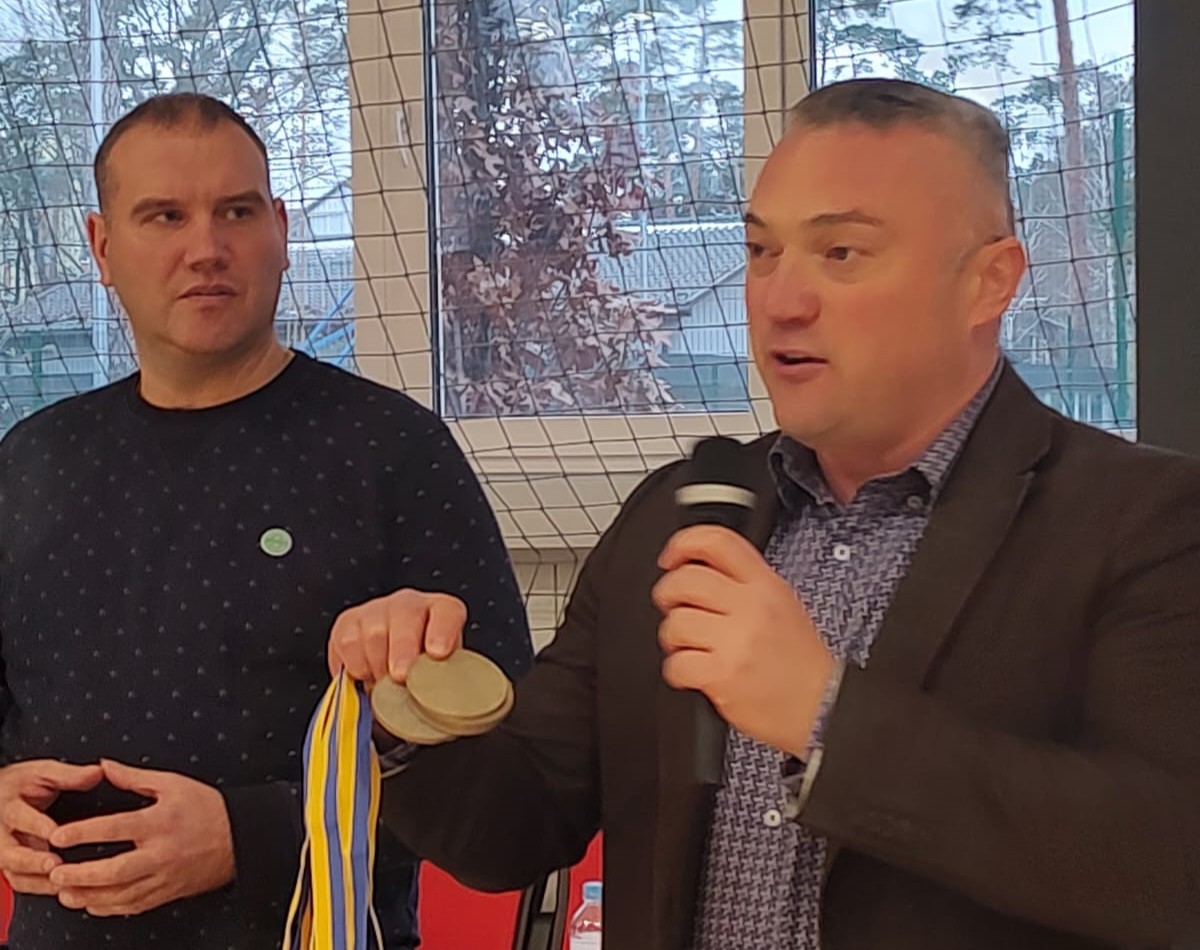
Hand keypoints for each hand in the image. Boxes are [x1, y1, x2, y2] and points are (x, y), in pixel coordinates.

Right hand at [0, 760, 102, 894]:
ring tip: (61, 883)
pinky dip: (39, 887)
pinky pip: (19, 882)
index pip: (20, 818)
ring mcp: (3, 852)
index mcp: (9, 807)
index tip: (54, 833)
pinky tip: (61, 890)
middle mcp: (1, 833)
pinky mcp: (10, 866)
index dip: (37, 826)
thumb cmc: (20, 786)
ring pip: (13, 873)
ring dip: (37, 880)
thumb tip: (96, 773)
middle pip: (9, 854)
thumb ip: (68, 776)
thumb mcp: (42, 773)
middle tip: (54, 865)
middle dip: (32, 861)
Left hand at [46, 759, 234, 916]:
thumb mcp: (173, 784)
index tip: (58, 836)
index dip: (84, 832)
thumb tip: (104, 766)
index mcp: (161, 822)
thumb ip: (135, 778)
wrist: (241, 837)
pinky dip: (110, 908)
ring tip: (65, 894)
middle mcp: (161, 852)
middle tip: (55, 873)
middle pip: (115, 870)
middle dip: (81, 875)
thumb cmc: (207, 808)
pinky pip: (134, 906)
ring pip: (121, 894)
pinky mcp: (168, 892)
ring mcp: (165, 876)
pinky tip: (93, 904)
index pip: (116, 828)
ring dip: (89, 896)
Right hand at [328, 588, 465, 683]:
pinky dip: (355, 666)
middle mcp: (409, 605)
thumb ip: (444, 683)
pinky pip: (347, 642)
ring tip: (385, 684)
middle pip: (405, 617)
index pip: (448, 612)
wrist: (392, 671)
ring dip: (377, 666)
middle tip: (400, 676)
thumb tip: (449, 707)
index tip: (438, 652)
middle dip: (402, 650)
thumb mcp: (440, 676)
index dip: (443, 630)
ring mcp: (376, 610)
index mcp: (442, 612)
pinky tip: (366, 675)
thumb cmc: (420, 673)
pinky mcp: (348, 622)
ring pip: (372, 633)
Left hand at [653, 524, 835, 758]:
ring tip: (690, 647)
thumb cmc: (801, 662)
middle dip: (668, 594)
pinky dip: (677, 670)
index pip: (717, 542)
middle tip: (675, 608)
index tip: (671, 558)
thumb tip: (698, 570)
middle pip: (685, 579)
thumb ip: (743, 583)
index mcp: (765, 585)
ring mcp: (735, 641)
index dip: (683, 543)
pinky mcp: (721, 675)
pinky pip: (675, 663)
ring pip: (675, 622)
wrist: (821, 708)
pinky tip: (694, 672)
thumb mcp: (783, 604)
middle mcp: (750, 608)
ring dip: (673, 638)